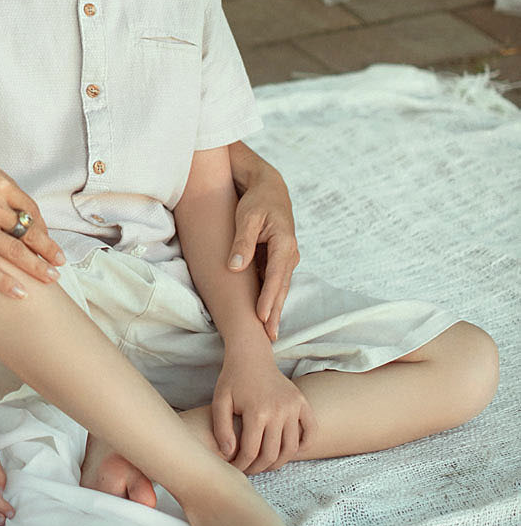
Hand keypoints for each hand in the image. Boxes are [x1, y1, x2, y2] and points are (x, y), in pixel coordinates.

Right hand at [0, 149, 62, 298]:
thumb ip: (2, 180)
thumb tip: (20, 200)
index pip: (30, 210)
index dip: (43, 227)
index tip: (47, 238)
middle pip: (28, 233)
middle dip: (48, 250)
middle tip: (60, 263)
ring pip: (14, 253)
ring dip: (36, 268)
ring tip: (51, 278)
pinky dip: (5, 283)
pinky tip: (20, 293)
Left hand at [212, 349, 309, 474]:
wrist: (251, 356)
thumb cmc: (233, 380)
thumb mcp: (220, 402)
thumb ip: (222, 429)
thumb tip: (229, 453)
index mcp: (257, 412)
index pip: (250, 451)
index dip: (242, 464)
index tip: (236, 468)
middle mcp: (279, 411)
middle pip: (272, 454)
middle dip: (259, 467)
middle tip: (250, 469)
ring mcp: (294, 407)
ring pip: (291, 448)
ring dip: (279, 461)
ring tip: (266, 463)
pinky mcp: (302, 403)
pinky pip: (310, 431)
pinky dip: (304, 446)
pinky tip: (289, 451)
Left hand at [228, 148, 298, 339]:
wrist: (269, 188)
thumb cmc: (257, 201)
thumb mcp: (247, 217)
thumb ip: (242, 242)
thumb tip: (235, 267)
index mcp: (285, 243)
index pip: (276, 277)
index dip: (269, 299)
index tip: (261, 318)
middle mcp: (290, 254)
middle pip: (281, 288)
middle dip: (275, 313)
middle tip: (269, 337)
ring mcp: (285, 258)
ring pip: (279, 288)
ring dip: (275, 309)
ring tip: (269, 333)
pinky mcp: (277, 260)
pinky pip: (274, 282)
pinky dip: (270, 298)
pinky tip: (264, 315)